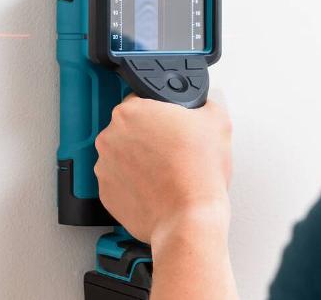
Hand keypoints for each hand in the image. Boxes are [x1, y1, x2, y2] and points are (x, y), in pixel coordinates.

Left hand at [95, 96, 237, 299]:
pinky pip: (120, 181)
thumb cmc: (198, 175)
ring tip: (166, 172)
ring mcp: (104, 166)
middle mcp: (110, 136)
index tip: (171, 126)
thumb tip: (201, 106)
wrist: (189, 219)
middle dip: (149, 137)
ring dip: (140, 161)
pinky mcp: (105, 193)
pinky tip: (156, 187)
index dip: (161, 113)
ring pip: (123, 155)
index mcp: (130, 112)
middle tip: (173, 150)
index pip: (142, 101)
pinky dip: (134, 183)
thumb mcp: (216, 121)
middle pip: (130, 128)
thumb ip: (203, 104)